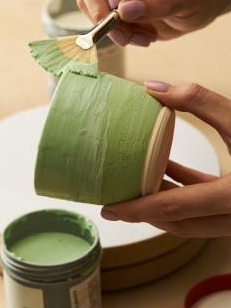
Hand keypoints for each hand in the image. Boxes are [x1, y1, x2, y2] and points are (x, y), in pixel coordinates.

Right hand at [77, 0, 220, 46]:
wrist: (193, 9)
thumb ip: (160, 1)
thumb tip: (124, 10)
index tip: (119, 2)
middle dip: (101, 9)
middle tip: (123, 32)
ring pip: (87, 0)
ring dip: (111, 27)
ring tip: (143, 36)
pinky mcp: (104, 0)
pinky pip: (96, 18)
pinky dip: (115, 33)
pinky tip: (138, 35)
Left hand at [100, 81, 230, 236]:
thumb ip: (198, 101)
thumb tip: (152, 87)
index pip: (169, 209)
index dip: (134, 210)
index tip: (107, 208)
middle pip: (173, 220)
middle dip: (141, 209)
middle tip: (112, 196)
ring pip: (187, 216)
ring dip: (159, 199)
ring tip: (131, 177)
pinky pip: (201, 203)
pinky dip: (180, 189)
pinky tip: (164, 167)